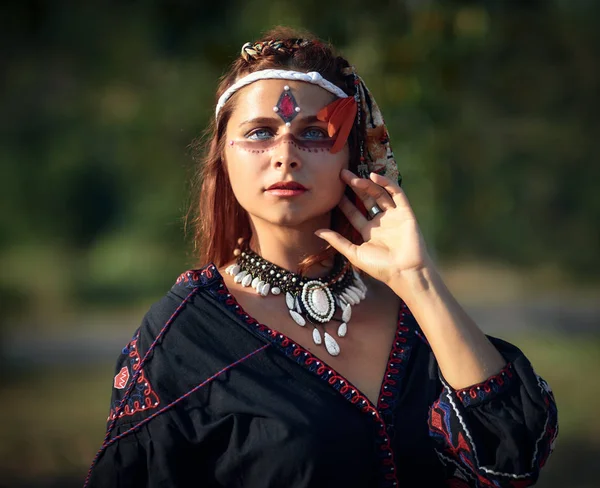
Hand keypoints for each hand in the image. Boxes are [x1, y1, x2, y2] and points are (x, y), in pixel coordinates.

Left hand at [315, 169, 433, 287]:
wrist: (404, 272)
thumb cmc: (380, 267)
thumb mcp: (354, 253)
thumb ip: (337, 241)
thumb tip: (316, 231)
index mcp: (368, 232)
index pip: (354, 212)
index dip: (344, 202)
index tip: (332, 190)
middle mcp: (381, 222)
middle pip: (366, 199)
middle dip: (354, 187)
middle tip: (341, 174)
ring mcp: (393, 216)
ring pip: (379, 194)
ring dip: (367, 184)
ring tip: (353, 177)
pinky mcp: (406, 212)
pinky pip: (397, 194)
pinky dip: (387, 184)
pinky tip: (374, 177)